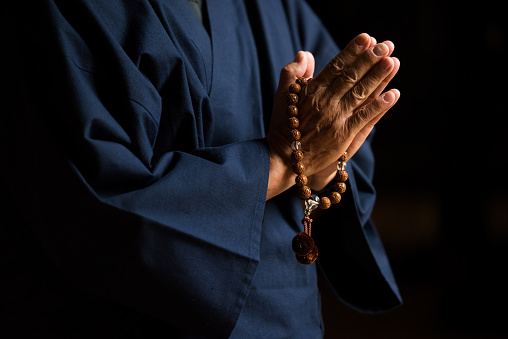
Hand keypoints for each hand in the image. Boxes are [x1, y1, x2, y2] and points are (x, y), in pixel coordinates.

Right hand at [265, 33, 399, 198]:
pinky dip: (379, 105)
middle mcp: (325, 101)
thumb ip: (292, 73)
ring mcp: (336, 118)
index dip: (352, 51)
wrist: (282, 158)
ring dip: (378, 76)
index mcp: (311, 90)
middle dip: (370, 59)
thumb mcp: (281, 95)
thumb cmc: (282, 126)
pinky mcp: (343, 135)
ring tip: (393, 61)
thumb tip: (305, 53)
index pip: (336, 66)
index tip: (367, 38)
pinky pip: (364, 117)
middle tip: (386, 45)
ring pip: (360, 93)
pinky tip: (393, 94)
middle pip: (351, 76)